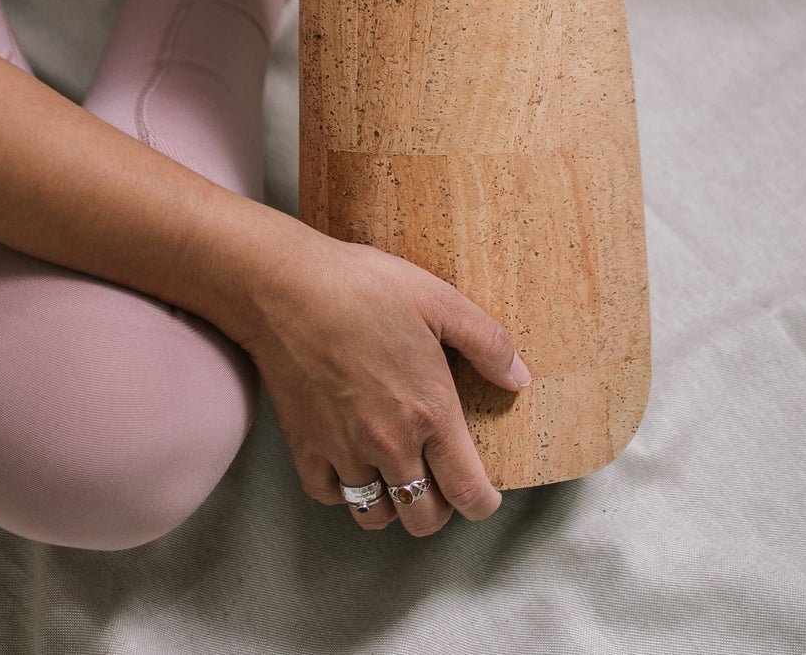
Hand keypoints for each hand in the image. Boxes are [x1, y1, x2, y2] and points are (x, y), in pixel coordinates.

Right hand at [238, 222, 531, 537]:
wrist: (287, 288)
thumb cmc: (364, 287)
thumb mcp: (439, 299)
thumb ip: (486, 342)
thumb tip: (519, 379)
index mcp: (430, 412)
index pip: (467, 492)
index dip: (483, 503)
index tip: (485, 496)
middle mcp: (389, 444)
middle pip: (422, 518)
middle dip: (440, 510)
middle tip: (441, 482)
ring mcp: (343, 451)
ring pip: (376, 515)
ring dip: (394, 505)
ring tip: (399, 476)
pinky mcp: (305, 447)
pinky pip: (331, 495)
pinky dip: (346, 491)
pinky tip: (354, 462)